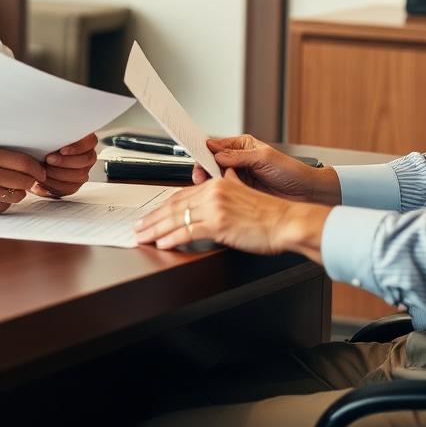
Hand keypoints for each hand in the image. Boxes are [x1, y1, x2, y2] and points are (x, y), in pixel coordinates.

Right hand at [0, 146, 45, 214]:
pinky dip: (3, 201)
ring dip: (17, 191)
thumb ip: (2, 155)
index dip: (37, 168)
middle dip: (30, 180)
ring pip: (17, 195)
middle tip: (30, 179)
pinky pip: (4, 206)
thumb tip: (30, 164)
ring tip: (8, 185)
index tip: (40, 171)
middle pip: (25, 181)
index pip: (25, 163)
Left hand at [32, 131, 97, 197]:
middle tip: (49, 159)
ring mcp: (82, 172)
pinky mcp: (74, 185)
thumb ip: (54, 135)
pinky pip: (70, 188)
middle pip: (86, 160)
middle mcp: (87, 157)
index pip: (90, 141)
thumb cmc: (43, 148)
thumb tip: (52, 132)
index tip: (62, 150)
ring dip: (59, 173)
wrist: (35, 164)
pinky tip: (44, 181)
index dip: (77, 147)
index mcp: (85, 141)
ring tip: (44, 170)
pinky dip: (55, 185)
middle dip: (65, 161)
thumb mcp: (48, 138)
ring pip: (79, 175)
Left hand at [133, 170, 327, 258]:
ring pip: (177, 218)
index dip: (163, 206)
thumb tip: (223, 183)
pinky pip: (188, 232)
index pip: (182, 195)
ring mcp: (216, 208)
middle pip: (174, 205)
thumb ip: (229, 189)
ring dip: (155, 229)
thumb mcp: (245, 194)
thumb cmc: (270, 215)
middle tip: (138, 227)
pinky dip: (172, 238)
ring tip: (143, 237)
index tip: (151, 214)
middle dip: (152, 218)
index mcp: (218, 185)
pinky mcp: (219, 224)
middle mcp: (214, 193)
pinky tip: (162, 243)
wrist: (287, 222)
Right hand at [202, 135, 338, 204]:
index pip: (217, 145)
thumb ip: (239, 156)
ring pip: (215, 178)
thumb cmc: (291, 171)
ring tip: (207, 186)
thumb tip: (216, 153)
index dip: (204, 150)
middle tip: (200, 176)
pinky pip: (223, 191)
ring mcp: (238, 177)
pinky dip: (217, 193)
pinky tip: (216, 195)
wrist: (305, 193)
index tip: (196, 155)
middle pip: (211, 162)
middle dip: (203, 168)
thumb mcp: (264, 158)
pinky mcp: (240, 192)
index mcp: (243, 146)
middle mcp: (238, 160)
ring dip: (209, 182)